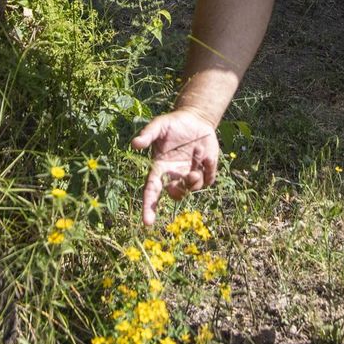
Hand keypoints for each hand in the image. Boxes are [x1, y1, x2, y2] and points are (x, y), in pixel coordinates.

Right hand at [129, 109, 220, 225]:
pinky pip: (209, 179)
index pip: (151, 192)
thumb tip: (134, 144)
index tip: (148, 222)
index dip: (149, 207)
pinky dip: (209, 169)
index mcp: (159, 168)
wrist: (195, 120)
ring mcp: (190, 175)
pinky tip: (207, 155)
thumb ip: (148, 135)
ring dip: (197, 174)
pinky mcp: (205, 172)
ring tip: (199, 151)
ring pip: (193, 188)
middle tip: (190, 175)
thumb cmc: (172, 124)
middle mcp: (174, 176)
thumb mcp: (159, 126)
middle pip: (176, 194)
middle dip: (182, 189)